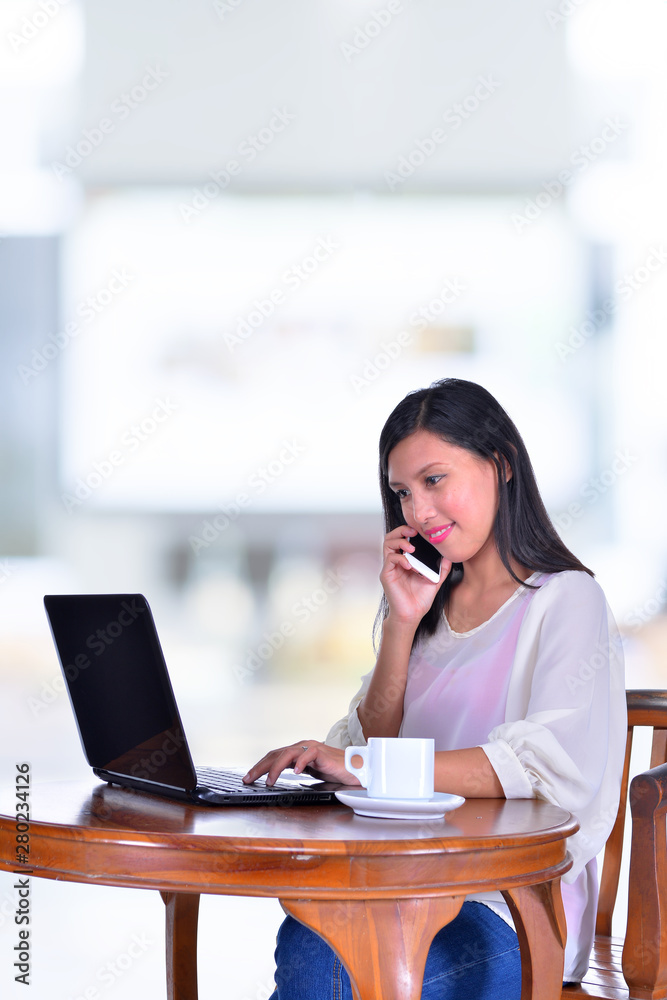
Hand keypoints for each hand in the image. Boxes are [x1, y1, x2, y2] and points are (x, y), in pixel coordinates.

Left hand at [243, 740, 360, 786]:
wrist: (354, 768)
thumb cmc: (334, 771)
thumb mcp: (310, 773)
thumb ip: (297, 771)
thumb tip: (278, 778)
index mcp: (298, 752)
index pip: (274, 756)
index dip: (259, 766)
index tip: (248, 777)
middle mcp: (302, 747)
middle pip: (276, 754)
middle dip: (260, 767)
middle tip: (249, 779)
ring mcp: (312, 748)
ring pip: (288, 753)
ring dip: (276, 767)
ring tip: (269, 780)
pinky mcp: (322, 752)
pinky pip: (309, 755)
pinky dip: (301, 763)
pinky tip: (296, 772)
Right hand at [380, 525, 450, 625]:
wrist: (412, 614)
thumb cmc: (420, 599)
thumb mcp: (435, 580)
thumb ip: (442, 568)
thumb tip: (449, 555)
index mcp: (406, 560)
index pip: (403, 538)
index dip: (409, 531)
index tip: (421, 530)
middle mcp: (396, 561)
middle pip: (391, 537)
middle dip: (401, 530)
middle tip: (413, 532)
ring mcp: (390, 567)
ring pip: (387, 544)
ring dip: (400, 541)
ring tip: (412, 547)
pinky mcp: (386, 574)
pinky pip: (390, 559)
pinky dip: (401, 559)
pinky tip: (410, 565)